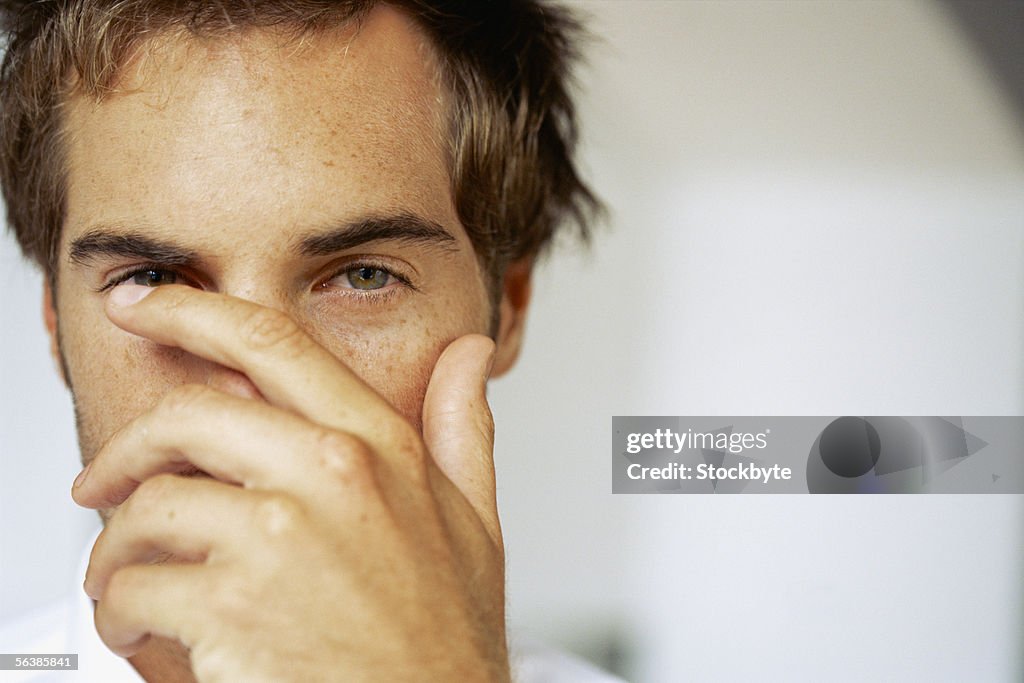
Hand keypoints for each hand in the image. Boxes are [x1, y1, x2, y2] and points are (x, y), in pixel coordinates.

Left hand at [71, 285, 507, 681]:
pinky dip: (120, 613)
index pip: (272, 343)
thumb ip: (465, 427)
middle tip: (103, 482)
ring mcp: (276, 539)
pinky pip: (132, 588)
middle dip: (127, 449)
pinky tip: (146, 631)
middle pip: (186, 415)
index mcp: (380, 447)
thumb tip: (470, 352)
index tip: (147, 302)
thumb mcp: (475, 521)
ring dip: (118, 549)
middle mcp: (328, 476)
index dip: (194, 310)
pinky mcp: (229, 608)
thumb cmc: (444, 638)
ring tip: (128, 580)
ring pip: (146, 507)